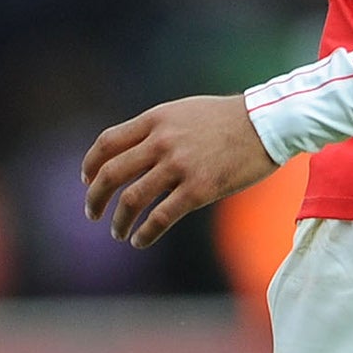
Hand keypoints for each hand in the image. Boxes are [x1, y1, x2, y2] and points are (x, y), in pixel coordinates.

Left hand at [81, 94, 278, 248]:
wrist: (265, 123)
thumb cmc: (225, 119)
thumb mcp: (183, 112)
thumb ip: (157, 129)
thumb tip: (132, 152)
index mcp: (156, 120)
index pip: (108, 142)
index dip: (91, 164)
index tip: (87, 180)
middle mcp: (162, 141)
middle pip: (112, 172)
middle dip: (96, 197)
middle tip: (92, 212)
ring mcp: (179, 166)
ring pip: (132, 199)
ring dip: (119, 220)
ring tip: (117, 232)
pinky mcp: (199, 190)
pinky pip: (160, 217)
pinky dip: (144, 233)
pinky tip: (140, 240)